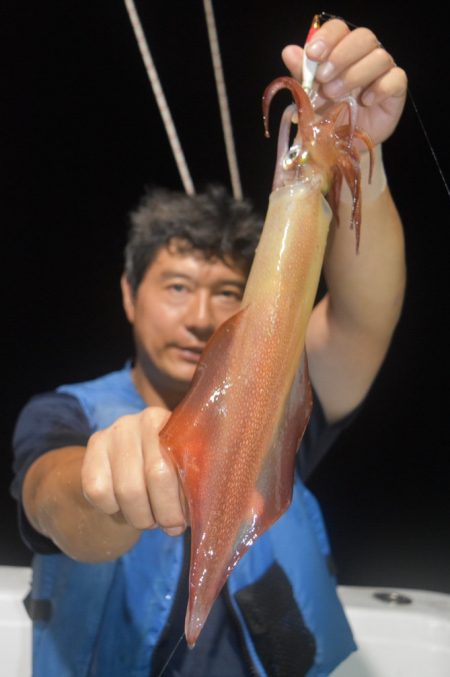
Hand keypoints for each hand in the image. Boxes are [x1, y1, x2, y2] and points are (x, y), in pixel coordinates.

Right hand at [81, 407, 187, 535]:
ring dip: (140, 516)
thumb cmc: (169, 469)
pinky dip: (113, 509)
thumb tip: (203, 505)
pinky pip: (99, 492)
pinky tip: (124, 506)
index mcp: (168, 423)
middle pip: (153, 477)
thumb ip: (197, 478)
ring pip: (125, 490)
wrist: (128, 463)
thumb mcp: (187, 469)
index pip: (172, 465)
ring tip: (149, 518)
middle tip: (168, 525)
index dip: (177, 500)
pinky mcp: (92, 449)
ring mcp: (110, 433)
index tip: (182, 521)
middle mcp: (136, 421)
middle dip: (162, 512)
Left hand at [282, 18, 406, 144]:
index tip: (313, 55)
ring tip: (336, 95)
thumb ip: (302, 74)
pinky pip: (396, 79)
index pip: (339, 29)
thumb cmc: (327, 115)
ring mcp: (382, 71)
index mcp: (341, 50)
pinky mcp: (395, 89)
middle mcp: (364, 55)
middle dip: (341, 57)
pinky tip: (365, 101)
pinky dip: (380, 88)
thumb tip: (289, 52)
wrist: (342, 143)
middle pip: (363, 37)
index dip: (327, 38)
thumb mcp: (309, 97)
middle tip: (323, 80)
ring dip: (355, 74)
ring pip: (379, 57)